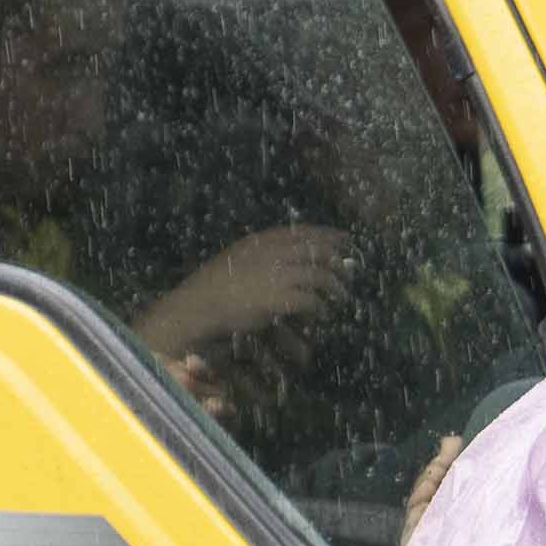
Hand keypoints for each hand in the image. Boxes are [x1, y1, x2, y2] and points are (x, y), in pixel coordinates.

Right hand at [138, 221, 352, 357]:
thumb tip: (286, 262)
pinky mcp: (278, 298)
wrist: (196, 307)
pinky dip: (320, 307)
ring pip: (318, 275)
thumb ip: (261, 258)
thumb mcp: (237, 262)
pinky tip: (322, 313)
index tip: (344, 238)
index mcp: (260, 242)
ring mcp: (275, 275)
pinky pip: (311, 300)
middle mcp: (270, 253)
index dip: (326, 234)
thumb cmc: (212, 289)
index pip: (301, 231)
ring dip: (334, 286)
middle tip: (348, 269)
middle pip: (315, 250)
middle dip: (336, 259)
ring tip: (341, 296)